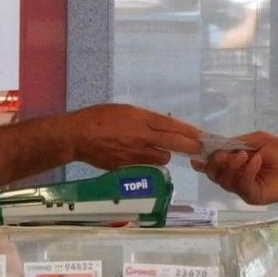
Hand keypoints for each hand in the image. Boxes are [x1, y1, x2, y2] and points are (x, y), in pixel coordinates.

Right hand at [68, 104, 201, 168]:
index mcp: (140, 118)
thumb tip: (158, 125)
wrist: (77, 136)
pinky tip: (143, 157)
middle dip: (190, 146)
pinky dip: (148, 161)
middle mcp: (142, 136)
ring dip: (164, 154)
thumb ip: (142, 118)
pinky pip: (146, 165)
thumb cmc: (97, 117)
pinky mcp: (128, 166)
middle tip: (200, 148)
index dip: (188, 131)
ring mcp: (136, 153)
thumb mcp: (123, 110)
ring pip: (162, 157)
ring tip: (160, 150)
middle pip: (173, 142)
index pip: (171, 125)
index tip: (200, 134)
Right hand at [191, 131, 277, 204]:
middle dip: (215, 163)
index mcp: (238, 164)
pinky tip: (257, 160)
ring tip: (247, 154)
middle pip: (215, 175)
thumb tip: (217, 146)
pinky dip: (247, 171)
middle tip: (224, 153)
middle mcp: (238, 177)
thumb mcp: (258, 140)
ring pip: (225, 181)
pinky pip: (242, 185)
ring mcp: (244, 188)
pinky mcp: (253, 196)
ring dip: (232, 165)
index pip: (216, 165)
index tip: (195, 157)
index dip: (204, 162)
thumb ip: (237, 143)